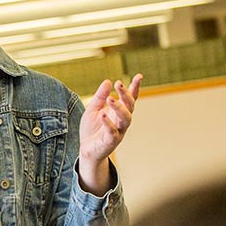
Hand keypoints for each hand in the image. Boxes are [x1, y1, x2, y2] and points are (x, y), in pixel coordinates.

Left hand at [78, 74, 141, 194]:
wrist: (86, 149)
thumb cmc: (92, 129)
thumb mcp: (93, 109)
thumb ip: (100, 97)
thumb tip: (107, 81)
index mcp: (119, 112)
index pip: (130, 98)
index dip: (135, 88)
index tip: (139, 76)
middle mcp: (122, 121)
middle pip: (130, 106)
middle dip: (126, 95)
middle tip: (119, 84)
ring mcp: (119, 131)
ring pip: (125, 119)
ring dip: (119, 107)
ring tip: (111, 98)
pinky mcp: (111, 141)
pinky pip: (112, 132)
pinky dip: (108, 123)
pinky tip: (103, 114)